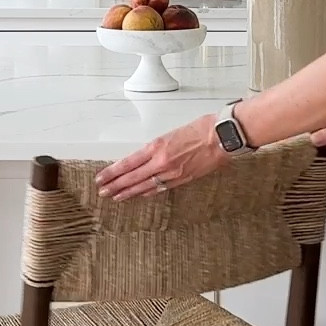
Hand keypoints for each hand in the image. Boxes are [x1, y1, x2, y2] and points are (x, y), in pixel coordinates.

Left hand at [96, 114, 227, 201]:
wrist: (223, 137)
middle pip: (133, 177)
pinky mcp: (184, 179)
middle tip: (103, 191)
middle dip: (116, 185)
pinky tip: (141, 195)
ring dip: (130, 192)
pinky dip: (149, 192)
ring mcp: (173, 173)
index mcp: (157, 147)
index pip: (128, 163)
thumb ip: (159, 145)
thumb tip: (148, 153)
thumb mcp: (173, 132)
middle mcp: (162, 162)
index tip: (102, 178)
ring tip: (117, 197)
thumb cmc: (203, 128)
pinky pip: (161, 188)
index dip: (113, 172)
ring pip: (145, 186)